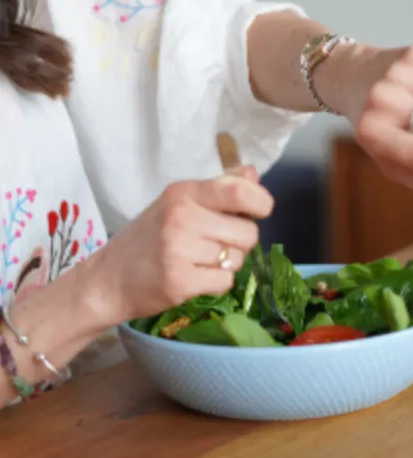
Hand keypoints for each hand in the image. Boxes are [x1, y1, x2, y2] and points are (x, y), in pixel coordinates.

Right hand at [95, 171, 272, 322]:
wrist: (106, 280)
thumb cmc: (147, 239)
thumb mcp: (177, 204)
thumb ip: (218, 188)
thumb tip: (252, 174)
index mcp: (183, 193)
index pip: (238, 190)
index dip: (260, 201)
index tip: (260, 210)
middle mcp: (182, 217)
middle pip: (247, 231)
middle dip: (240, 241)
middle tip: (214, 244)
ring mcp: (180, 251)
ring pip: (238, 259)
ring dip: (226, 264)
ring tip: (199, 261)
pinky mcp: (180, 282)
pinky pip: (225, 282)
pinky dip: (216, 283)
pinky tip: (194, 277)